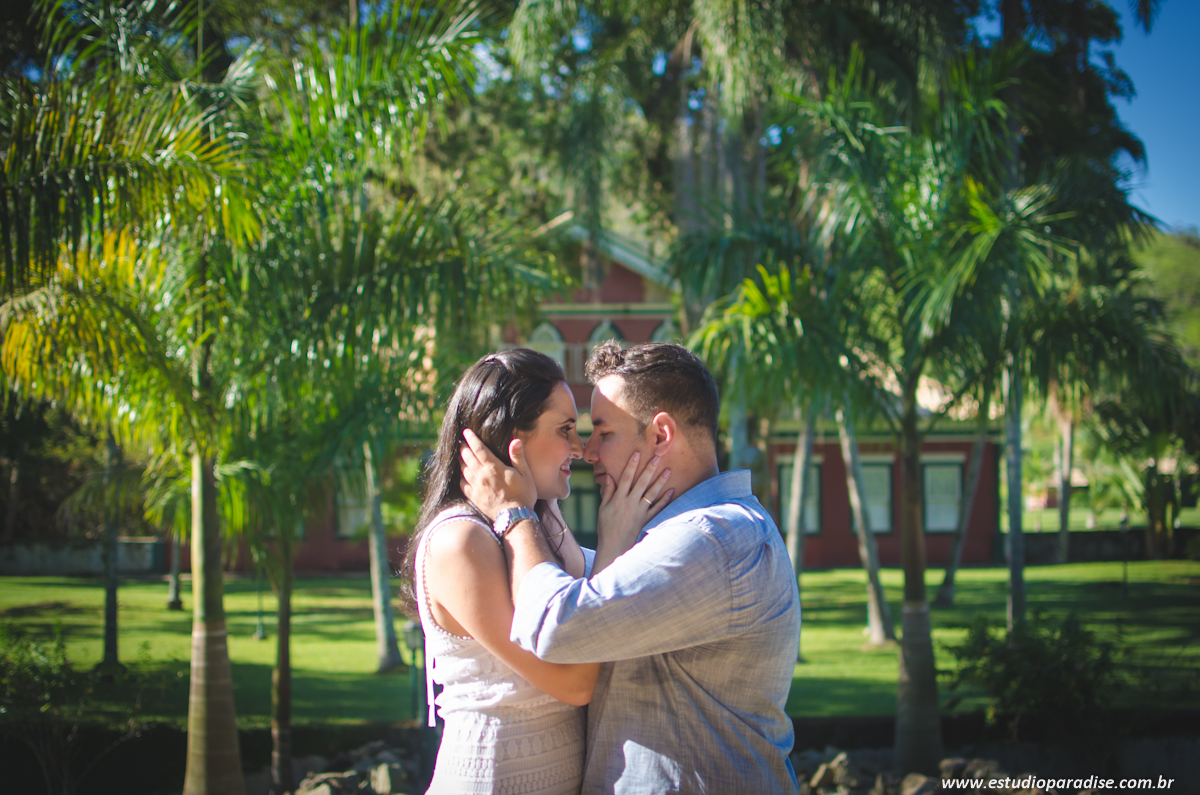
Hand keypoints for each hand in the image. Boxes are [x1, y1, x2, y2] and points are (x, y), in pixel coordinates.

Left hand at [460, 428, 536, 520]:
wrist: (514, 518)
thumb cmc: (523, 495)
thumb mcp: (525, 474)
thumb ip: (518, 457)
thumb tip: (515, 440)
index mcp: (494, 468)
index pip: (479, 449)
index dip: (472, 439)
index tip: (466, 431)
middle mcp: (482, 476)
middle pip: (468, 458)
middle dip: (464, 448)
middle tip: (460, 441)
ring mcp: (476, 487)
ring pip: (463, 470)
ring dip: (461, 460)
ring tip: (460, 455)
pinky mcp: (474, 498)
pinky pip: (463, 485)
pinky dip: (461, 477)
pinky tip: (462, 475)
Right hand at [592, 452, 672, 574]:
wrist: (614, 547)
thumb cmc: (606, 527)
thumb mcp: (603, 509)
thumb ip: (607, 492)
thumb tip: (609, 477)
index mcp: (618, 499)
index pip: (625, 478)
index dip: (631, 465)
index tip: (637, 454)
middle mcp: (630, 503)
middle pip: (641, 483)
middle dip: (649, 469)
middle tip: (658, 458)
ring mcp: (639, 512)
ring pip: (652, 494)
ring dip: (660, 482)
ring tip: (668, 471)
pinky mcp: (646, 520)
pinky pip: (657, 509)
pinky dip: (665, 500)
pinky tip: (672, 491)